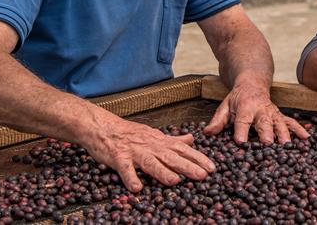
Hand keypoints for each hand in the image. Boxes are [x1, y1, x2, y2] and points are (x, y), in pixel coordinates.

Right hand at [83, 117, 215, 191]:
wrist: (104, 127)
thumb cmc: (130, 133)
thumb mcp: (155, 134)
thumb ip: (173, 139)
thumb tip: (192, 139)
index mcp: (160, 142)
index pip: (183, 149)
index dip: (198, 158)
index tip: (212, 168)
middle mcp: (150, 146)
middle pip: (171, 157)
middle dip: (188, 166)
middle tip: (203, 176)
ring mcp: (134, 152)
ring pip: (151, 162)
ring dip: (163, 172)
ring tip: (175, 181)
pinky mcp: (118, 158)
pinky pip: (125, 169)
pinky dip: (130, 178)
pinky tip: (137, 188)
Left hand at [203, 80, 309, 143]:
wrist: (253, 82)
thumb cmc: (237, 98)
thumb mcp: (224, 106)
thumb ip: (218, 120)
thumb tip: (207, 133)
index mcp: (245, 107)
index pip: (242, 120)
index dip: (241, 131)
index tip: (241, 142)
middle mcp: (261, 110)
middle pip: (264, 122)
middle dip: (266, 133)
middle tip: (268, 143)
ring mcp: (272, 113)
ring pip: (280, 123)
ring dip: (284, 134)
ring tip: (287, 145)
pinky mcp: (280, 115)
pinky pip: (291, 122)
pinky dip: (299, 129)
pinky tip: (307, 138)